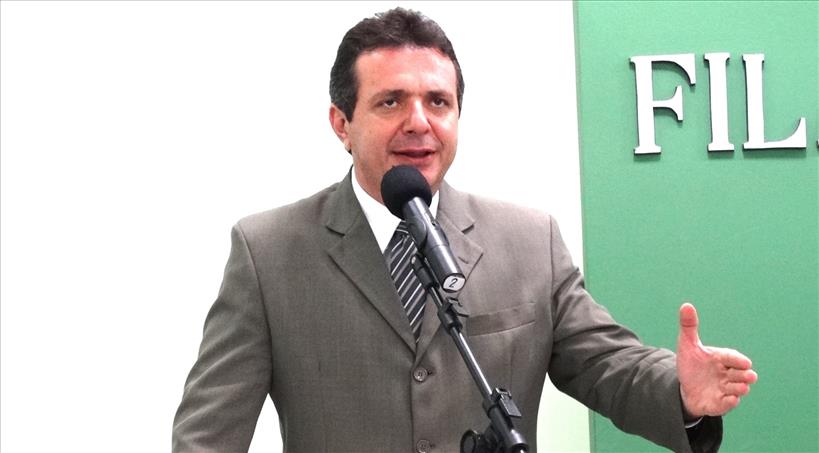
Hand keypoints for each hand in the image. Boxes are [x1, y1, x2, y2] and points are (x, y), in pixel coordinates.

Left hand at [677, 303, 757, 417]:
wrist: (685, 388)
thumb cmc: (691, 365)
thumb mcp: (687, 345)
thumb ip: (689, 326)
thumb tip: (686, 305)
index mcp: (721, 359)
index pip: (732, 357)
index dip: (737, 360)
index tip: (745, 362)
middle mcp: (727, 374)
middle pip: (740, 374)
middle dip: (745, 375)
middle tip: (749, 375)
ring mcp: (725, 389)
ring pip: (737, 389)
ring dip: (739, 389)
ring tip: (741, 387)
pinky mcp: (720, 403)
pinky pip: (727, 404)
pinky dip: (729, 402)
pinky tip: (730, 400)